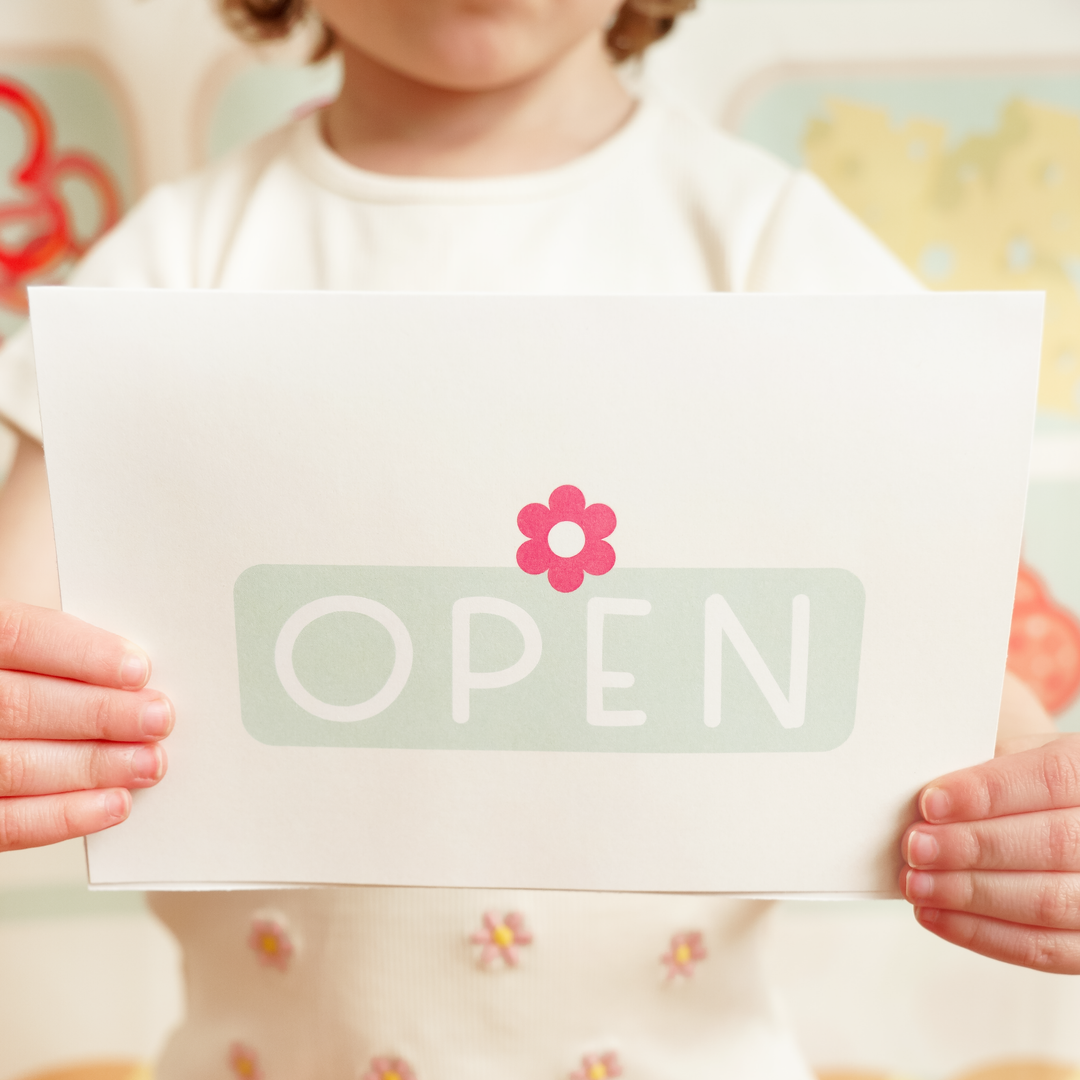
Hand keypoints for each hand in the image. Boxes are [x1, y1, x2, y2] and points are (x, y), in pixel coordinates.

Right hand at [0, 600, 171, 850]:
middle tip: (157, 719)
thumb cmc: (18, 680)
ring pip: (16, 767)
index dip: (82, 654)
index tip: (138, 669)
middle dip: (100, 715)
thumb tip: (132, 674)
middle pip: (22, 707)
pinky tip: (115, 803)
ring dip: (95, 766)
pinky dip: (65, 815)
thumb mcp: (20, 649)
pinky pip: (8, 823)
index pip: (19, 637)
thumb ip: (59, 654)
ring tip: (149, 762)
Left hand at [899, 732, 1079, 972]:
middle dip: (972, 848)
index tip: (930, 802)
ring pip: (1048, 902)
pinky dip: (982, 933)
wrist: (1045, 808)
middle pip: (1051, 844)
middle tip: (915, 847)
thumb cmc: (1019, 782)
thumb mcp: (1009, 751)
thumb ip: (978, 770)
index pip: (1051, 778)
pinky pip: (1044, 949)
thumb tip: (925, 800)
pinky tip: (935, 914)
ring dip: (970, 895)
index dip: (988, 793)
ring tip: (915, 883)